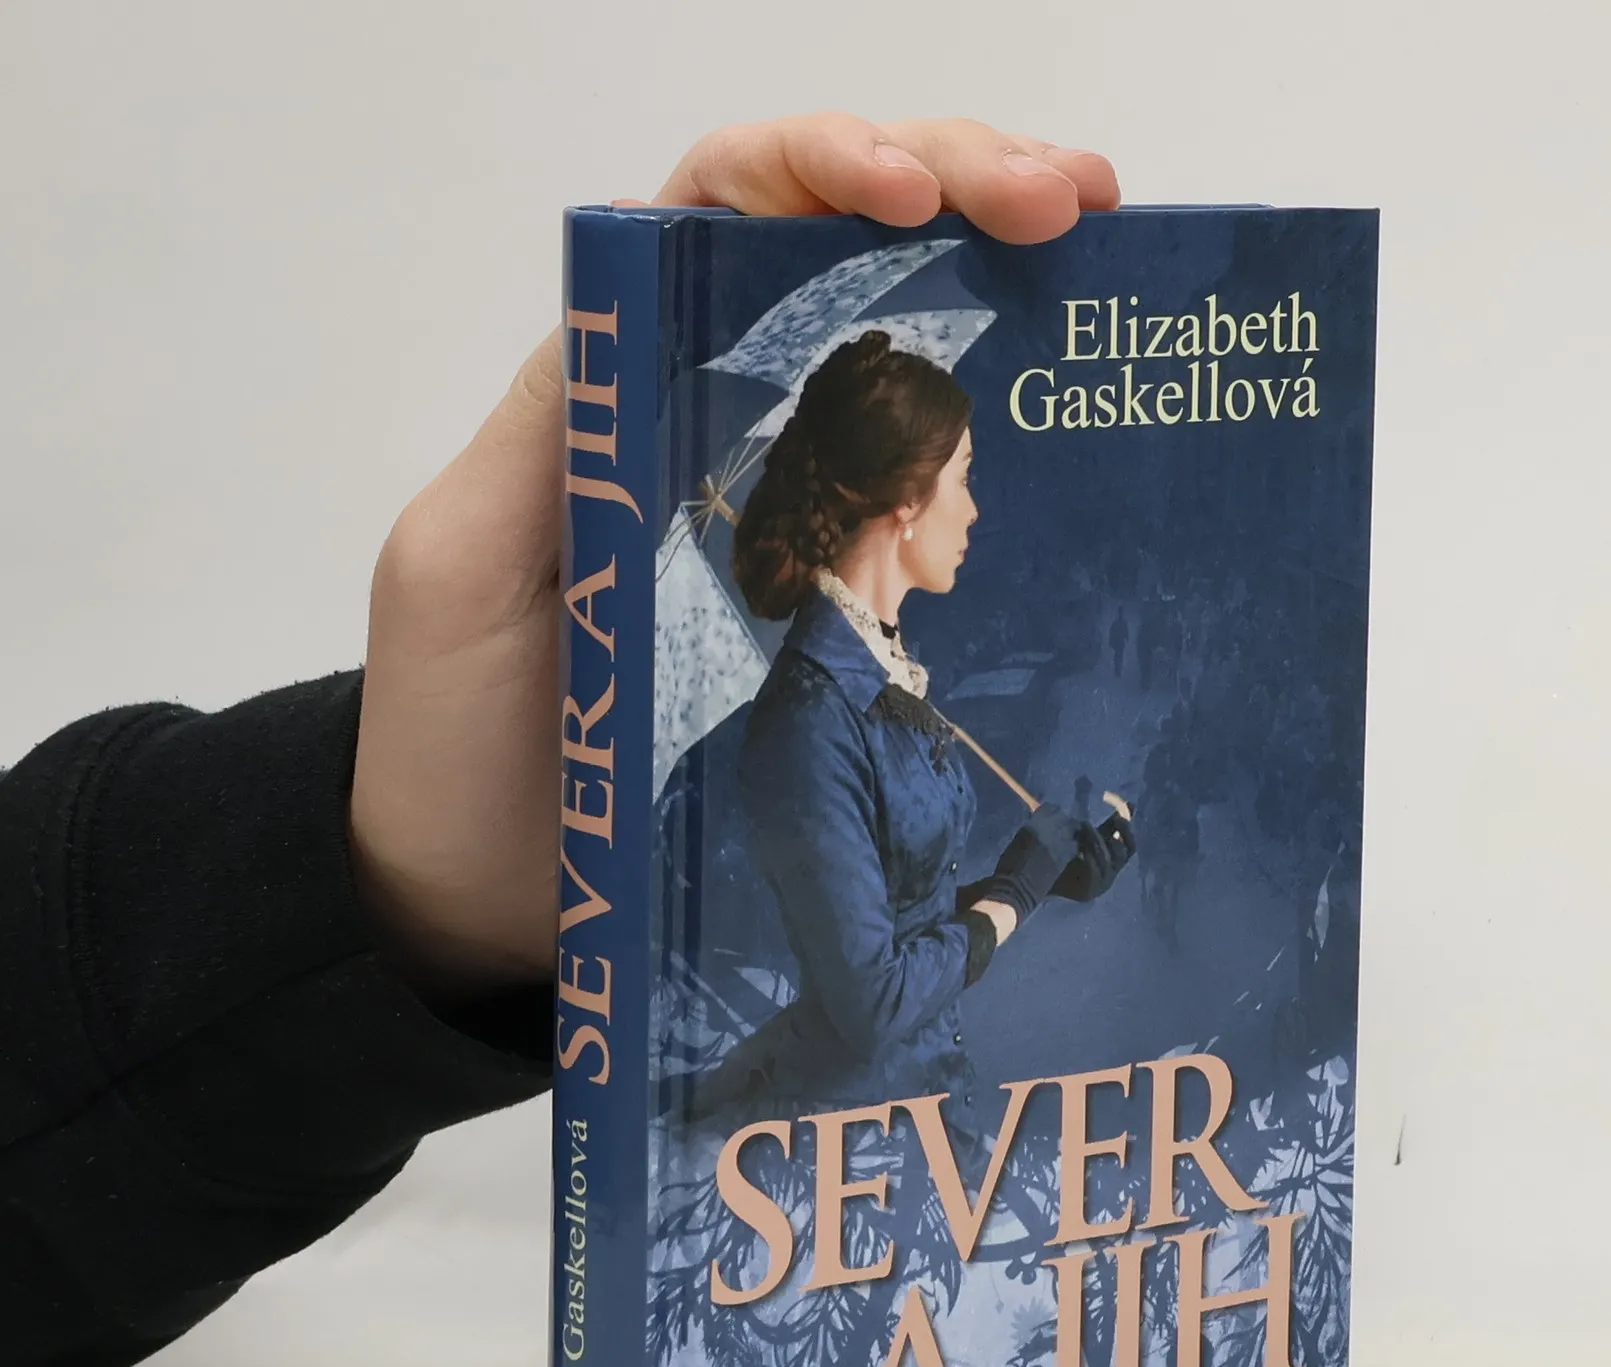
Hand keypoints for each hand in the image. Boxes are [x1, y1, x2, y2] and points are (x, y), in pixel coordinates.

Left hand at [350, 116, 1120, 994]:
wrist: (480, 894)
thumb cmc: (448, 739)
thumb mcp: (463, 569)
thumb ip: (550, 441)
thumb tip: (640, 293)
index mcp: (617, 385)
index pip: (722, 211)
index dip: (823, 167)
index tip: (917, 198)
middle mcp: (706, 422)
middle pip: (839, 251)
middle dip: (962, 188)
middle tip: (1078, 206)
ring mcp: (775, 510)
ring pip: (899, 358)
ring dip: (1001, 304)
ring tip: (1100, 285)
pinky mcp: (819, 604)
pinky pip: (914, 507)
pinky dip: (982, 472)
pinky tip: (1033, 474)